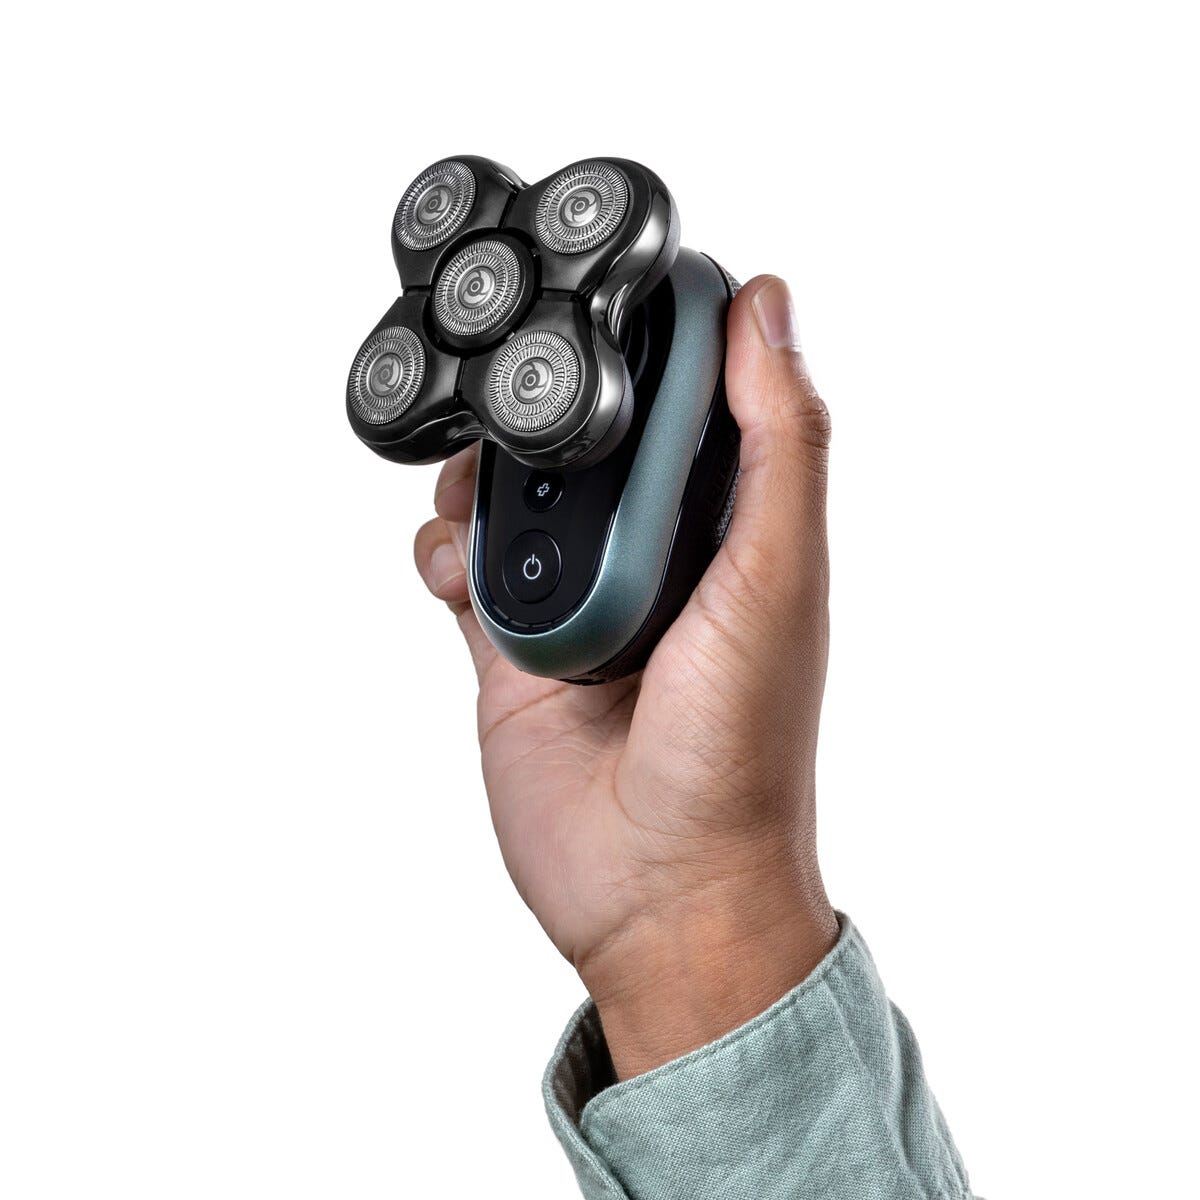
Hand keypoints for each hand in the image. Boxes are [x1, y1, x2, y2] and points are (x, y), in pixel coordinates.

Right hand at [414, 276, 837, 1078]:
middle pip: (586, 443)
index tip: (604, 288)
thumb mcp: (773, 577)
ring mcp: (580, 600)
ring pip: (515, 499)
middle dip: (545, 409)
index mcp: (731, 527)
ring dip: (483, 479)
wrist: (661, 891)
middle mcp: (657, 556)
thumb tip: (767, 302)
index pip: (691, 401)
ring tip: (471, 486)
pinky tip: (451, 567)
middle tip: (511, 389)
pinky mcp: (514, 649)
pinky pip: (465, 574)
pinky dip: (445, 555)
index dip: (650, 340)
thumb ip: (777, 443)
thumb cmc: (739, 750)